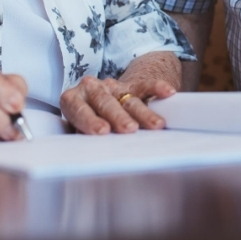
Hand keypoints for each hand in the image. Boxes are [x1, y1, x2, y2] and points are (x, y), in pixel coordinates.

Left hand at [60, 52, 180, 134]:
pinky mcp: (131, 85)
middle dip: (119, 116)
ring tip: (155, 125)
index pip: (79, 109)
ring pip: (129, 98)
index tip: (102, 131)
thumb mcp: (75, 130)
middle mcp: (92, 89)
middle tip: (129, 128)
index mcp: (72, 99)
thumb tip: (90, 153)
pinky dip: (157, 88)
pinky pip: (145, 85)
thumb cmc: (82, 123)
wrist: (95, 102)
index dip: (90, 119)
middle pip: (106, 102)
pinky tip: (168, 92)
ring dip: (143, 112)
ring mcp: (113, 87)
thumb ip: (80, 137)